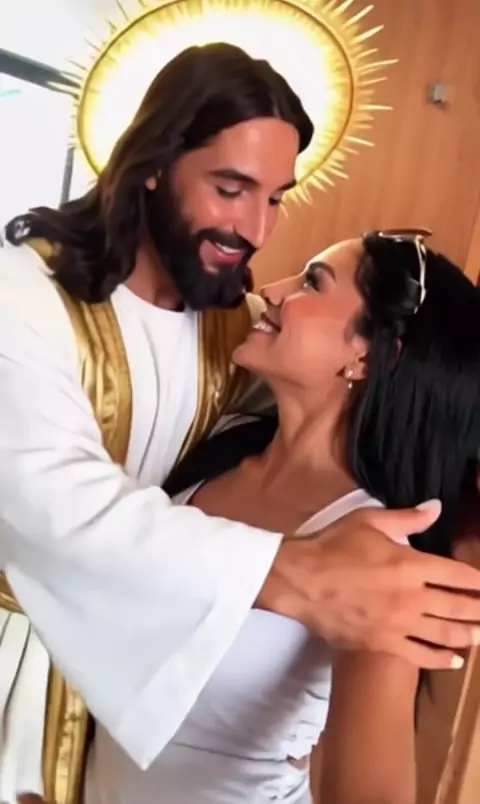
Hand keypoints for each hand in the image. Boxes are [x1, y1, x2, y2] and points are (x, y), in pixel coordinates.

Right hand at [257, 500, 479, 668]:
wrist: (300, 580)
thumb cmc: (333, 545)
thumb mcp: (369, 521)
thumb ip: (407, 518)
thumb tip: (437, 507)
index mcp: (411, 564)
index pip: (459, 575)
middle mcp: (412, 597)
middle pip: (458, 607)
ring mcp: (399, 624)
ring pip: (445, 634)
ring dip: (468, 635)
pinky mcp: (383, 643)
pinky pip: (420, 656)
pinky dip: (442, 659)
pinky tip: (455, 661)